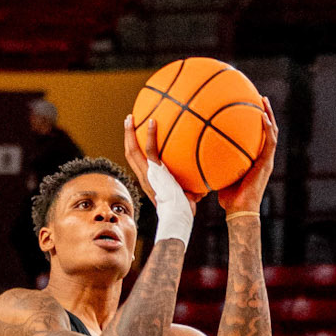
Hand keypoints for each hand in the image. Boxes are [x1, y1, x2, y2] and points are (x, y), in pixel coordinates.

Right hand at [123, 114, 194, 245]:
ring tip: (130, 117)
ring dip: (129, 133)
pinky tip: (154, 121)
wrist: (178, 218)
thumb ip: (193, 185)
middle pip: (130, 153)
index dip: (134, 148)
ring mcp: (147, 175)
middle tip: (129, 119)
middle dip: (127, 136)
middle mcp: (144, 177)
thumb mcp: (188, 194)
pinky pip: (149, 150)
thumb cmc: (184, 209)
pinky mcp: (154, 173)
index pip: (137, 162)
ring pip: (132, 151)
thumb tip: (207, 179)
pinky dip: (150, 135)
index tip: (137, 135)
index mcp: (149, 181)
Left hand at [218, 98, 278, 216]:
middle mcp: (263, 158)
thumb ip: (214, 163)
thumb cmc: (228, 198)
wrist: (239, 210)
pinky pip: (270, 143)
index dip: (256, 122)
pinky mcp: (267, 164)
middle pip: (267, 131)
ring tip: (263, 101)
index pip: (257, 137)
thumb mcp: (219, 175)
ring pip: (272, 133)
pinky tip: (263, 117)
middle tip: (259, 98)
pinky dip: (268, 129)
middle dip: (265, 113)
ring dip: (269, 115)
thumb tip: (195, 152)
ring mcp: (267, 160)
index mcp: (254, 160)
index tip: (249, 107)